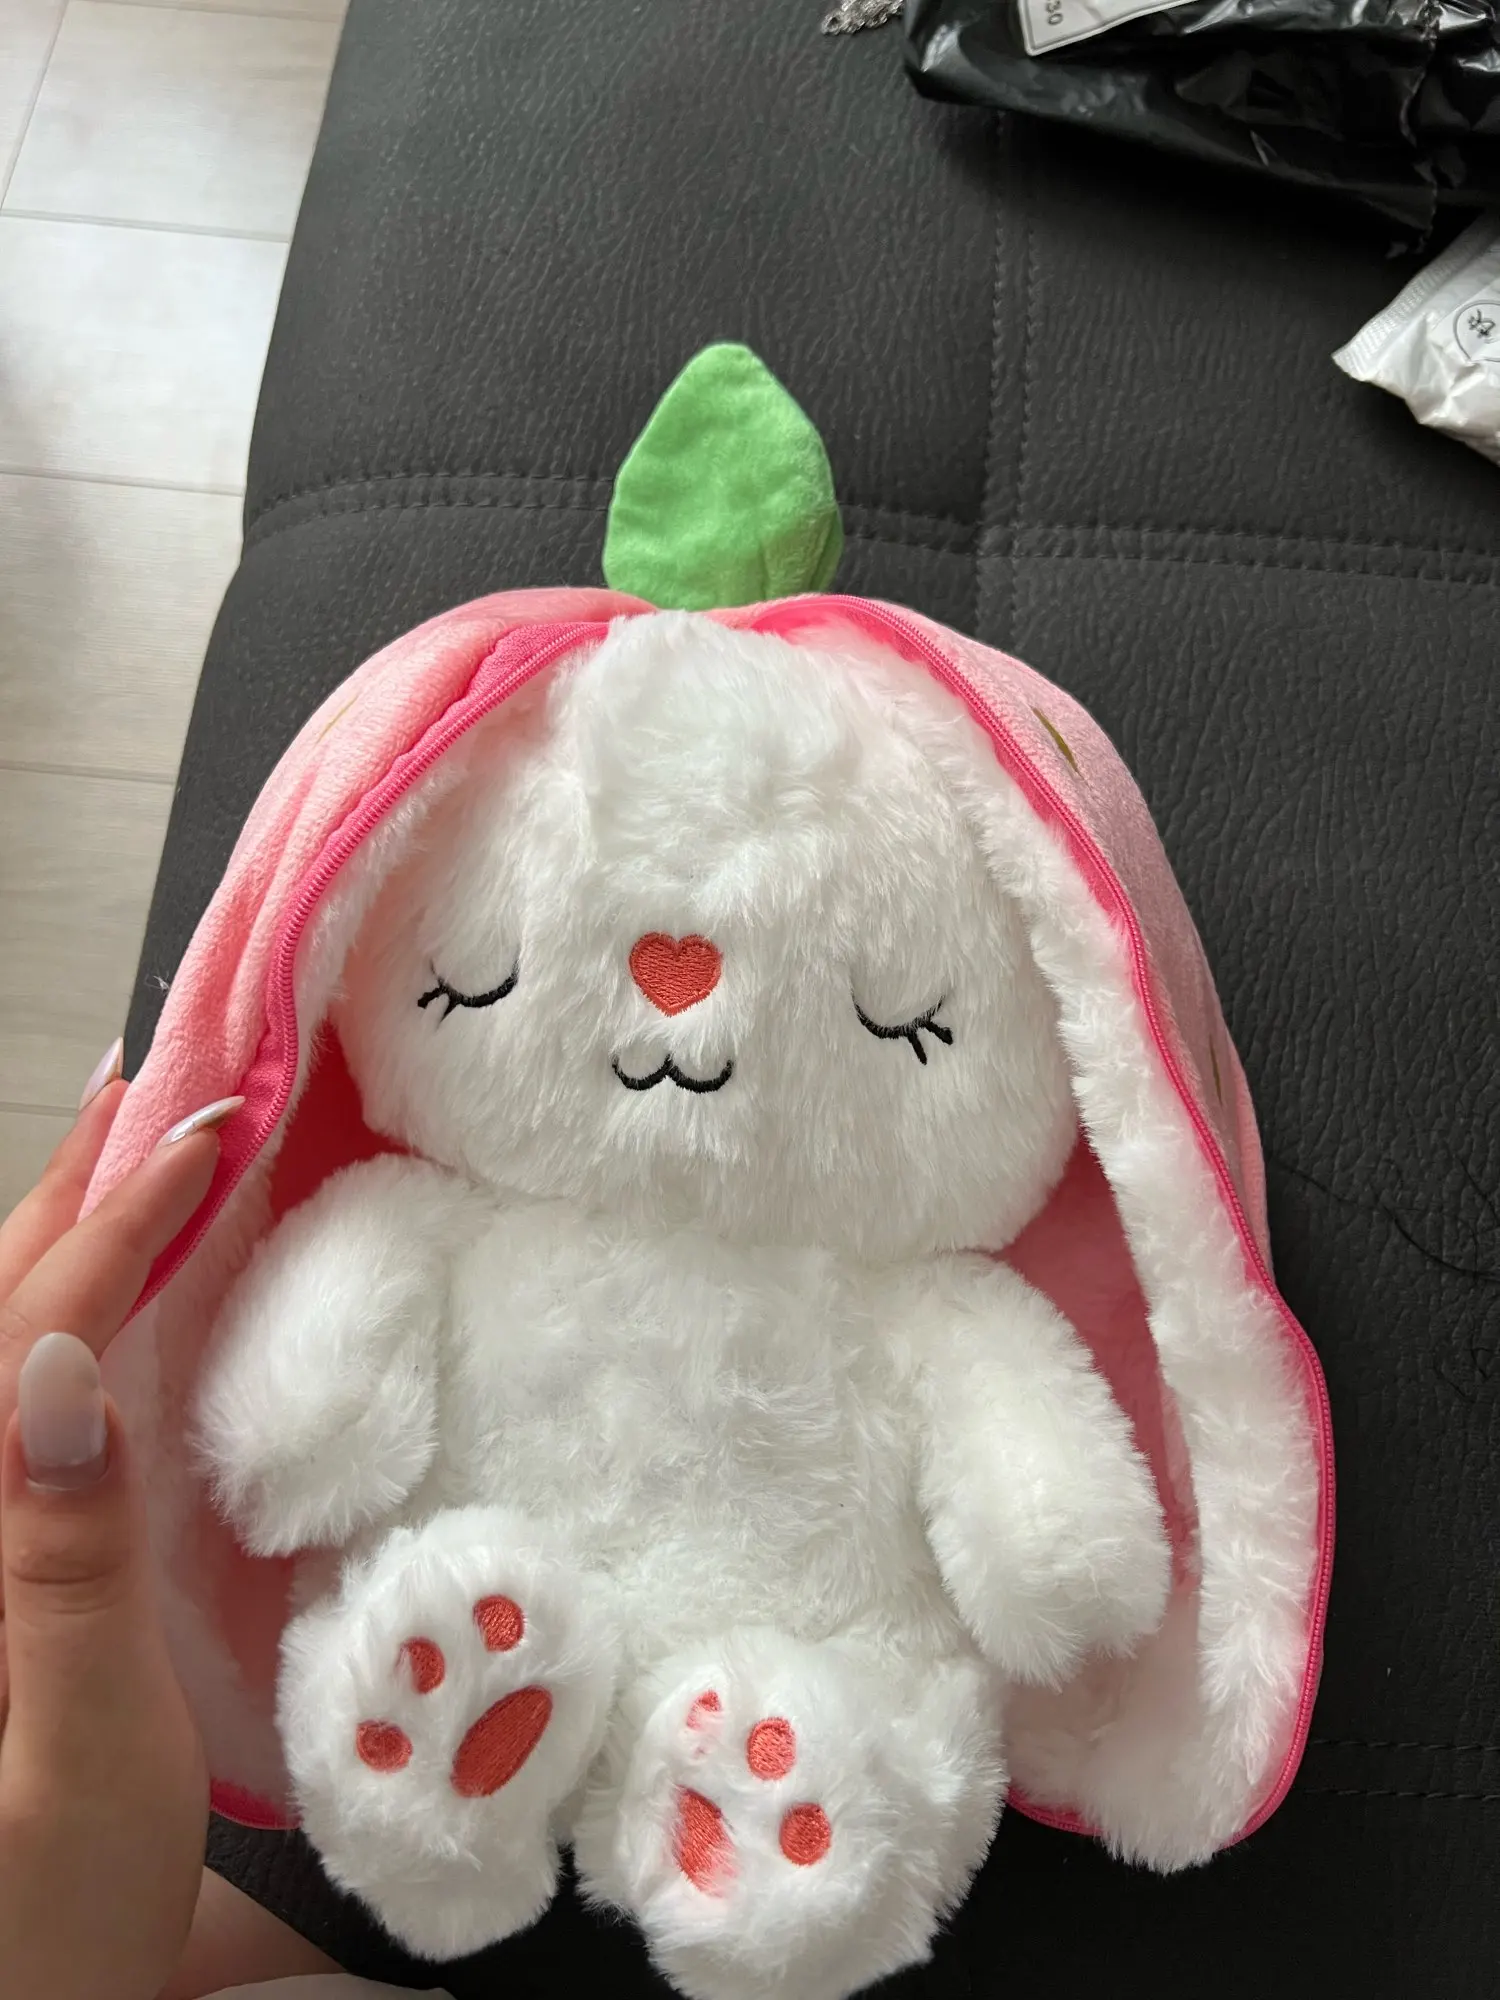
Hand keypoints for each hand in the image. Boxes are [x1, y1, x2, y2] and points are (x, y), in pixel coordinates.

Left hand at [0, 1055, 228, 1999]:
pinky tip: (103, 1307)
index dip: (118, 1219)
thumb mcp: (73, 1755)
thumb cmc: (44, 1918)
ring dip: (58, 1237)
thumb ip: (56, 1560)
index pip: (27, 1331)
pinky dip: (64, 1324)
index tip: (209, 1126)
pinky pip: (17, 1413)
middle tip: (155, 1081)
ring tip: (127, 1153)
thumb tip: (57, 1371)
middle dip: (70, 1187)